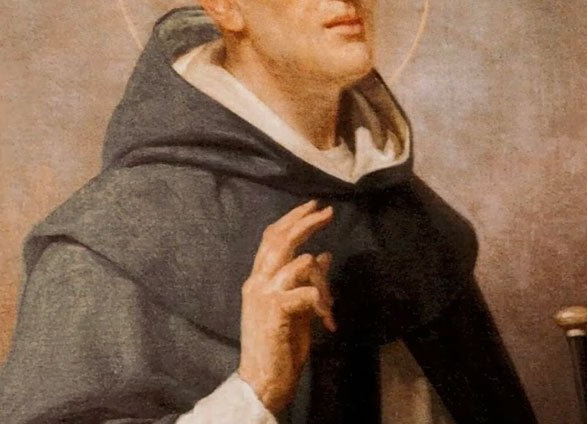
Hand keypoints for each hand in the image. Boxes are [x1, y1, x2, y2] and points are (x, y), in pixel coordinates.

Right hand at [237, 199, 335, 414]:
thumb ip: (306, 281)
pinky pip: (307, 291)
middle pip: (281, 239)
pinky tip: (325, 319)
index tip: (313, 207)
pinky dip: (322, 301)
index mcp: (258, 279)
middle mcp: (257, 281)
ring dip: (323, 281)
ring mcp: (264, 294)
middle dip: (306, 222)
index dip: (292, 219)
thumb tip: (325, 256)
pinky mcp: (275, 309)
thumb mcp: (297, 307)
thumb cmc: (280, 345)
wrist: (262, 379)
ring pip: (301, 262)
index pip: (272, 238)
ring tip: (328, 306)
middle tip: (327, 211)